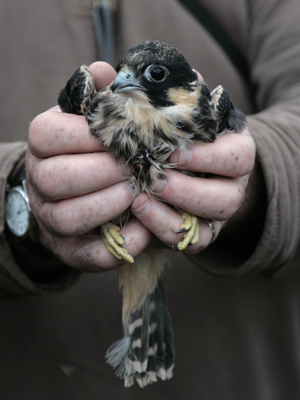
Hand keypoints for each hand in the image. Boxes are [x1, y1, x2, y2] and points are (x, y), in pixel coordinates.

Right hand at [26, 62, 151, 272]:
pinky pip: (89, 255)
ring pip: (67, 217)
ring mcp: (52, 219)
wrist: (81, 191)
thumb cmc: (95, 149)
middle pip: (55, 178)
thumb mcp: (93, 118)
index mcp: (43, 146)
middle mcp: (39, 183)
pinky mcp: (72, 249)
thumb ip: (101, 97)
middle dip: (101, 171)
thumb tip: (105, 72)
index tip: (118, 136)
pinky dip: (119, 245)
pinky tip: (144, 230)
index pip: (47, 134)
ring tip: (138, 192)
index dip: (84, 134)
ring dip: (109, 204)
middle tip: (135, 167)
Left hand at [131, 126, 255, 253]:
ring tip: (140, 199)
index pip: (239, 156)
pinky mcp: (198, 235)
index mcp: (237, 154)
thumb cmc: (181, 134)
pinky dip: (160, 229)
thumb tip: (156, 105)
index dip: (207, 157)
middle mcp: (233, 188)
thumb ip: (180, 117)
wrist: (177, 161)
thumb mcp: (186, 119)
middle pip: (226, 200)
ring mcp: (216, 216)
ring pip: (208, 231)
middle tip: (155, 181)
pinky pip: (187, 244)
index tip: (174, 152)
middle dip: (187, 192)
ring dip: (170, 216)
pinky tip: (139, 211)